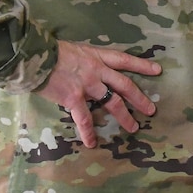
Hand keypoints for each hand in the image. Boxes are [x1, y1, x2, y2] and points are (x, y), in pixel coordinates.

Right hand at [36, 40, 160, 148]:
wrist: (34, 57)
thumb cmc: (50, 51)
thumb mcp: (74, 49)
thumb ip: (84, 60)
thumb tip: (84, 68)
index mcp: (97, 56)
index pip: (124, 60)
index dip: (141, 65)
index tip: (157, 70)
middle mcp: (97, 70)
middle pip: (125, 85)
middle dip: (140, 98)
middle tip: (151, 110)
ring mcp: (87, 85)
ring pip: (112, 102)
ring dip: (124, 116)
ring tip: (134, 128)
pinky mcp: (74, 98)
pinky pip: (84, 118)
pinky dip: (88, 131)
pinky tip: (92, 143)